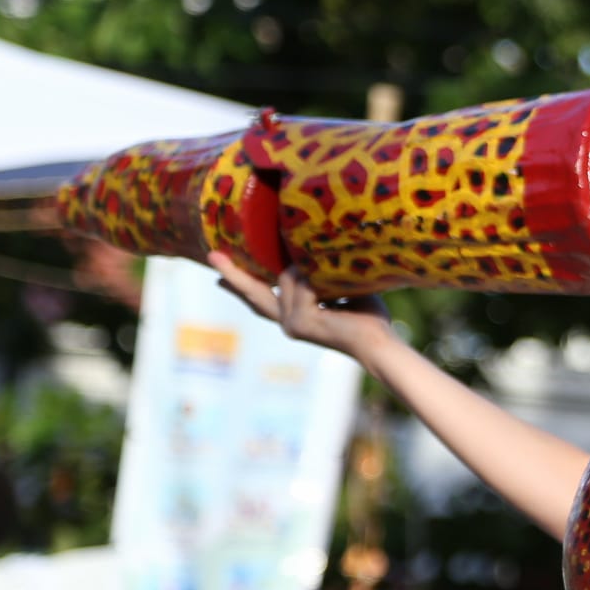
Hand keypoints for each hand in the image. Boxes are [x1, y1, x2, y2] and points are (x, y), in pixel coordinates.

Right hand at [208, 252, 396, 362]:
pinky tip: (338, 294)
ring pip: (288, 278)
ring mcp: (290, 325)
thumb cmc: (368, 317)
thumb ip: (321, 273)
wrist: (378, 342)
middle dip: (234, 274)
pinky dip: (319, 281)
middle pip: (254, 294)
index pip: (262, 300)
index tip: (218, 279)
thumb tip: (312, 247)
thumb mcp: (339, 289)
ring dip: (313, 271)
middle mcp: (288, 323)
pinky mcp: (299, 323)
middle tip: (212, 255)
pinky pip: (303, 285)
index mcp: (295, 317)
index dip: (241, 286)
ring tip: (343, 284)